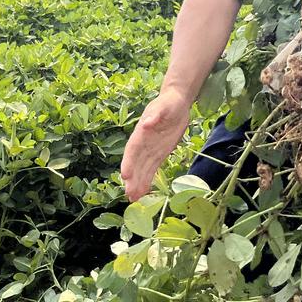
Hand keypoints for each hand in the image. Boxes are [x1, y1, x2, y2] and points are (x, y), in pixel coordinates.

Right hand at [121, 86, 191, 201]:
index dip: (128, 162)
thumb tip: (146, 124)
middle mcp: (143, 144)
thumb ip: (155, 115)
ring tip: (134, 199)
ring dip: (139, 183)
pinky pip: (152, 169)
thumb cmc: (168, 103)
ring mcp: (151, 150)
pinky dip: (148, 180)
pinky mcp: (160, 153)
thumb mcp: (163, 106)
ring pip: (143, 169)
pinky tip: (145, 192)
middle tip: (129, 195)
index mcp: (141, 132)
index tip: (125, 175)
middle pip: (136, 163)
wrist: (176, 103)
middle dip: (132, 179)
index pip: (133, 149)